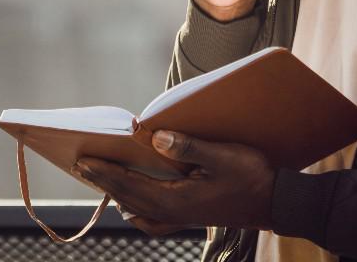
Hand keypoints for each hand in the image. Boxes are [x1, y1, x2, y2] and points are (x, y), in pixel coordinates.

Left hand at [72, 130, 275, 232]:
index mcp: (176, 199)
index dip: (105, 172)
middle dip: (104, 181)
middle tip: (81, 165)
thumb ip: (187, 146)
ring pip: (138, 208)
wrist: (276, 202)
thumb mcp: (222, 155)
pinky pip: (153, 219)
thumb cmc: (252, 175)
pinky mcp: (189, 217)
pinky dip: (137, 211)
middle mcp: (173, 213)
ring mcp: (181, 218)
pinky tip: (133, 205)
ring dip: (118, 193)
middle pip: (128, 197)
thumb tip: (154, 136)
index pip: (130, 185)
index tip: (83, 160)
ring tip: (102, 178)